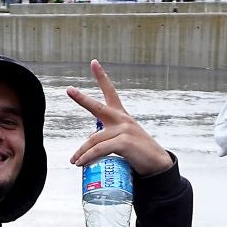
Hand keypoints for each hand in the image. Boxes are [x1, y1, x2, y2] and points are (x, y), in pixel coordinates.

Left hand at [67, 60, 173, 176]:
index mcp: (122, 116)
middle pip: (97, 108)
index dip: (102, 77)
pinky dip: (88, 157)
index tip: (94, 62)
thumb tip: (88, 148)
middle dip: (82, 98)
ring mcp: (123, 129)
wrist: (157, 164)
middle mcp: (122, 119)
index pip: (110, 92)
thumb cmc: (138, 153)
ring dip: (81, 153)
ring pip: (94, 140)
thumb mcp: (123, 140)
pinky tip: (81, 163)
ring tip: (74, 162)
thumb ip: (107, 139)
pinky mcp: (124, 142)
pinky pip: (100, 150)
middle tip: (69, 90)